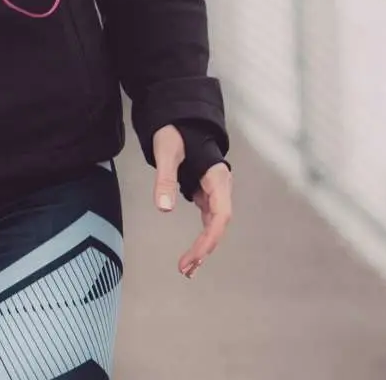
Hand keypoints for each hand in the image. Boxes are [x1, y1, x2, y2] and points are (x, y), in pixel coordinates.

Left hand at [153, 124, 232, 278]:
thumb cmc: (174, 131)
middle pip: (218, 225)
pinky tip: (192, 254)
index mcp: (217, 178)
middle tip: (185, 269)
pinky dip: (200, 238)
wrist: (179, 117)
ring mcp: (214, 191)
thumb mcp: (166, 151)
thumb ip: (165, 179)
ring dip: (204, 247)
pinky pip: (207, 220)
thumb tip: (164, 209)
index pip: (221, 216)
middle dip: (204, 248)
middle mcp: (220, 187)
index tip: (195, 256)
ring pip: (214, 225)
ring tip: (187, 269)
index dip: (209, 239)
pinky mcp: (205, 193)